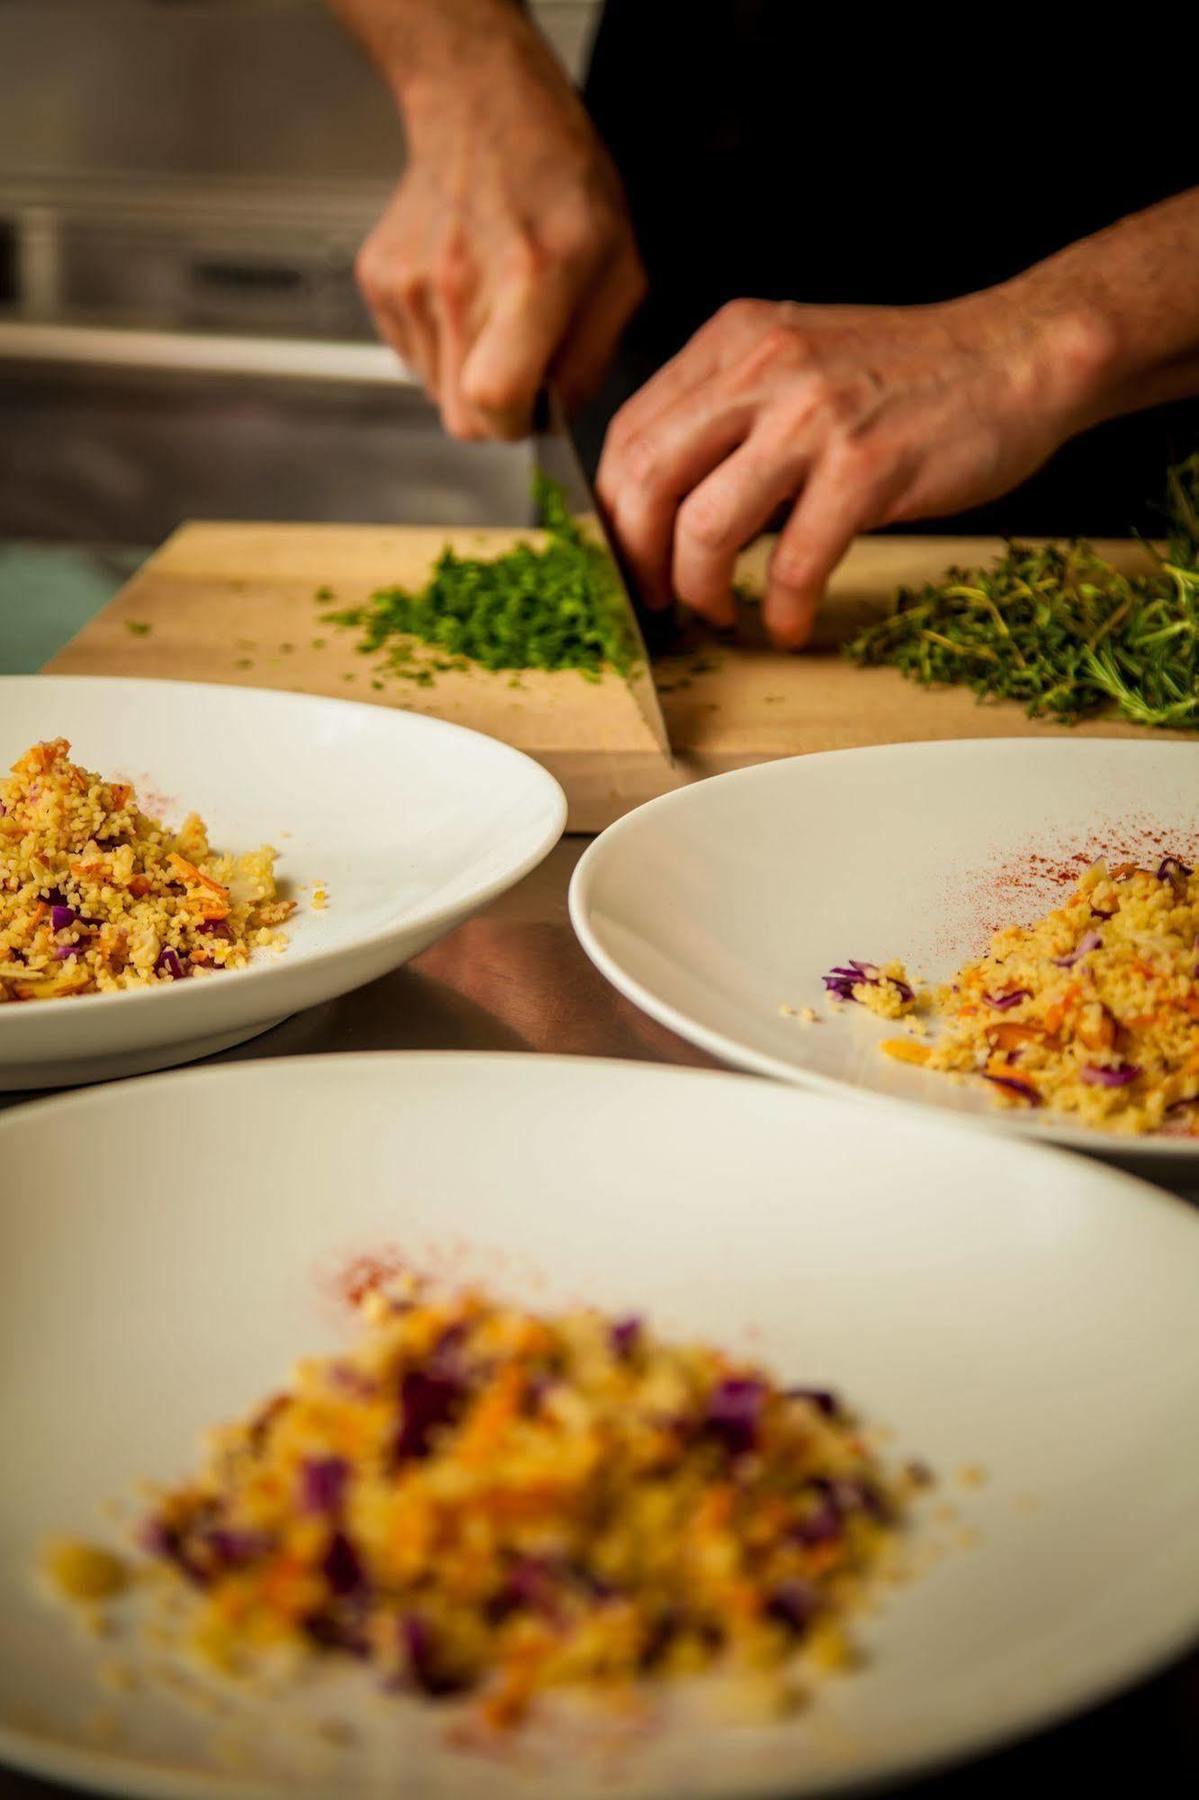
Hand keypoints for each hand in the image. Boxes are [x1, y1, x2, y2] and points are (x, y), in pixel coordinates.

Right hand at [356, 23, 644, 439]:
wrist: (480, 106)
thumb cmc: (560, 180)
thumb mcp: (618, 265)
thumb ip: (591, 354)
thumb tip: (554, 414)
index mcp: (531, 279)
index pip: (493, 402)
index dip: (514, 424)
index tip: (532, 407)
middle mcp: (460, 284)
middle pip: (460, 417)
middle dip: (495, 411)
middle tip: (520, 362)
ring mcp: (409, 282)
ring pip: (434, 390)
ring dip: (467, 372)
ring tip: (492, 310)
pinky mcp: (377, 279)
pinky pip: (412, 355)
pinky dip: (441, 343)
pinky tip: (463, 293)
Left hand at [596, 292, 1108, 646]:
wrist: (1016, 356)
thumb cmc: (909, 374)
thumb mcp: (798, 361)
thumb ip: (731, 413)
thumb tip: (665, 506)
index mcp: (733, 341)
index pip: (630, 433)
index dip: (612, 514)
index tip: (623, 562)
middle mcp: (761, 368)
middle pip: (645, 480)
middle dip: (636, 560)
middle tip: (654, 600)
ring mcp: (813, 418)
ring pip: (704, 526)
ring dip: (699, 590)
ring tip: (717, 614)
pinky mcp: (866, 468)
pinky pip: (793, 562)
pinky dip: (781, 609)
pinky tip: (788, 624)